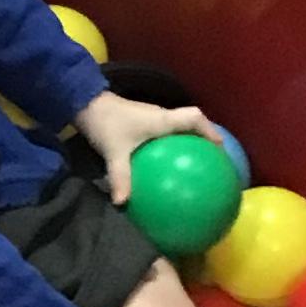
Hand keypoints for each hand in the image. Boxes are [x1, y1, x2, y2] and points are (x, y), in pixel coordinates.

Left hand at [76, 90, 226, 205]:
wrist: (84, 103)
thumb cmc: (104, 123)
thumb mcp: (113, 152)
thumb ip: (120, 177)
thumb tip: (123, 203)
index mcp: (162, 120)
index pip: (195, 119)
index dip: (211, 131)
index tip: (221, 148)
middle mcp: (161, 116)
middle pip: (191, 123)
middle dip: (204, 139)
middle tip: (212, 159)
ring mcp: (151, 117)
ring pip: (178, 128)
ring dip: (188, 142)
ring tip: (194, 164)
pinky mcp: (141, 121)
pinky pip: (164, 133)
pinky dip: (170, 146)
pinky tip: (164, 165)